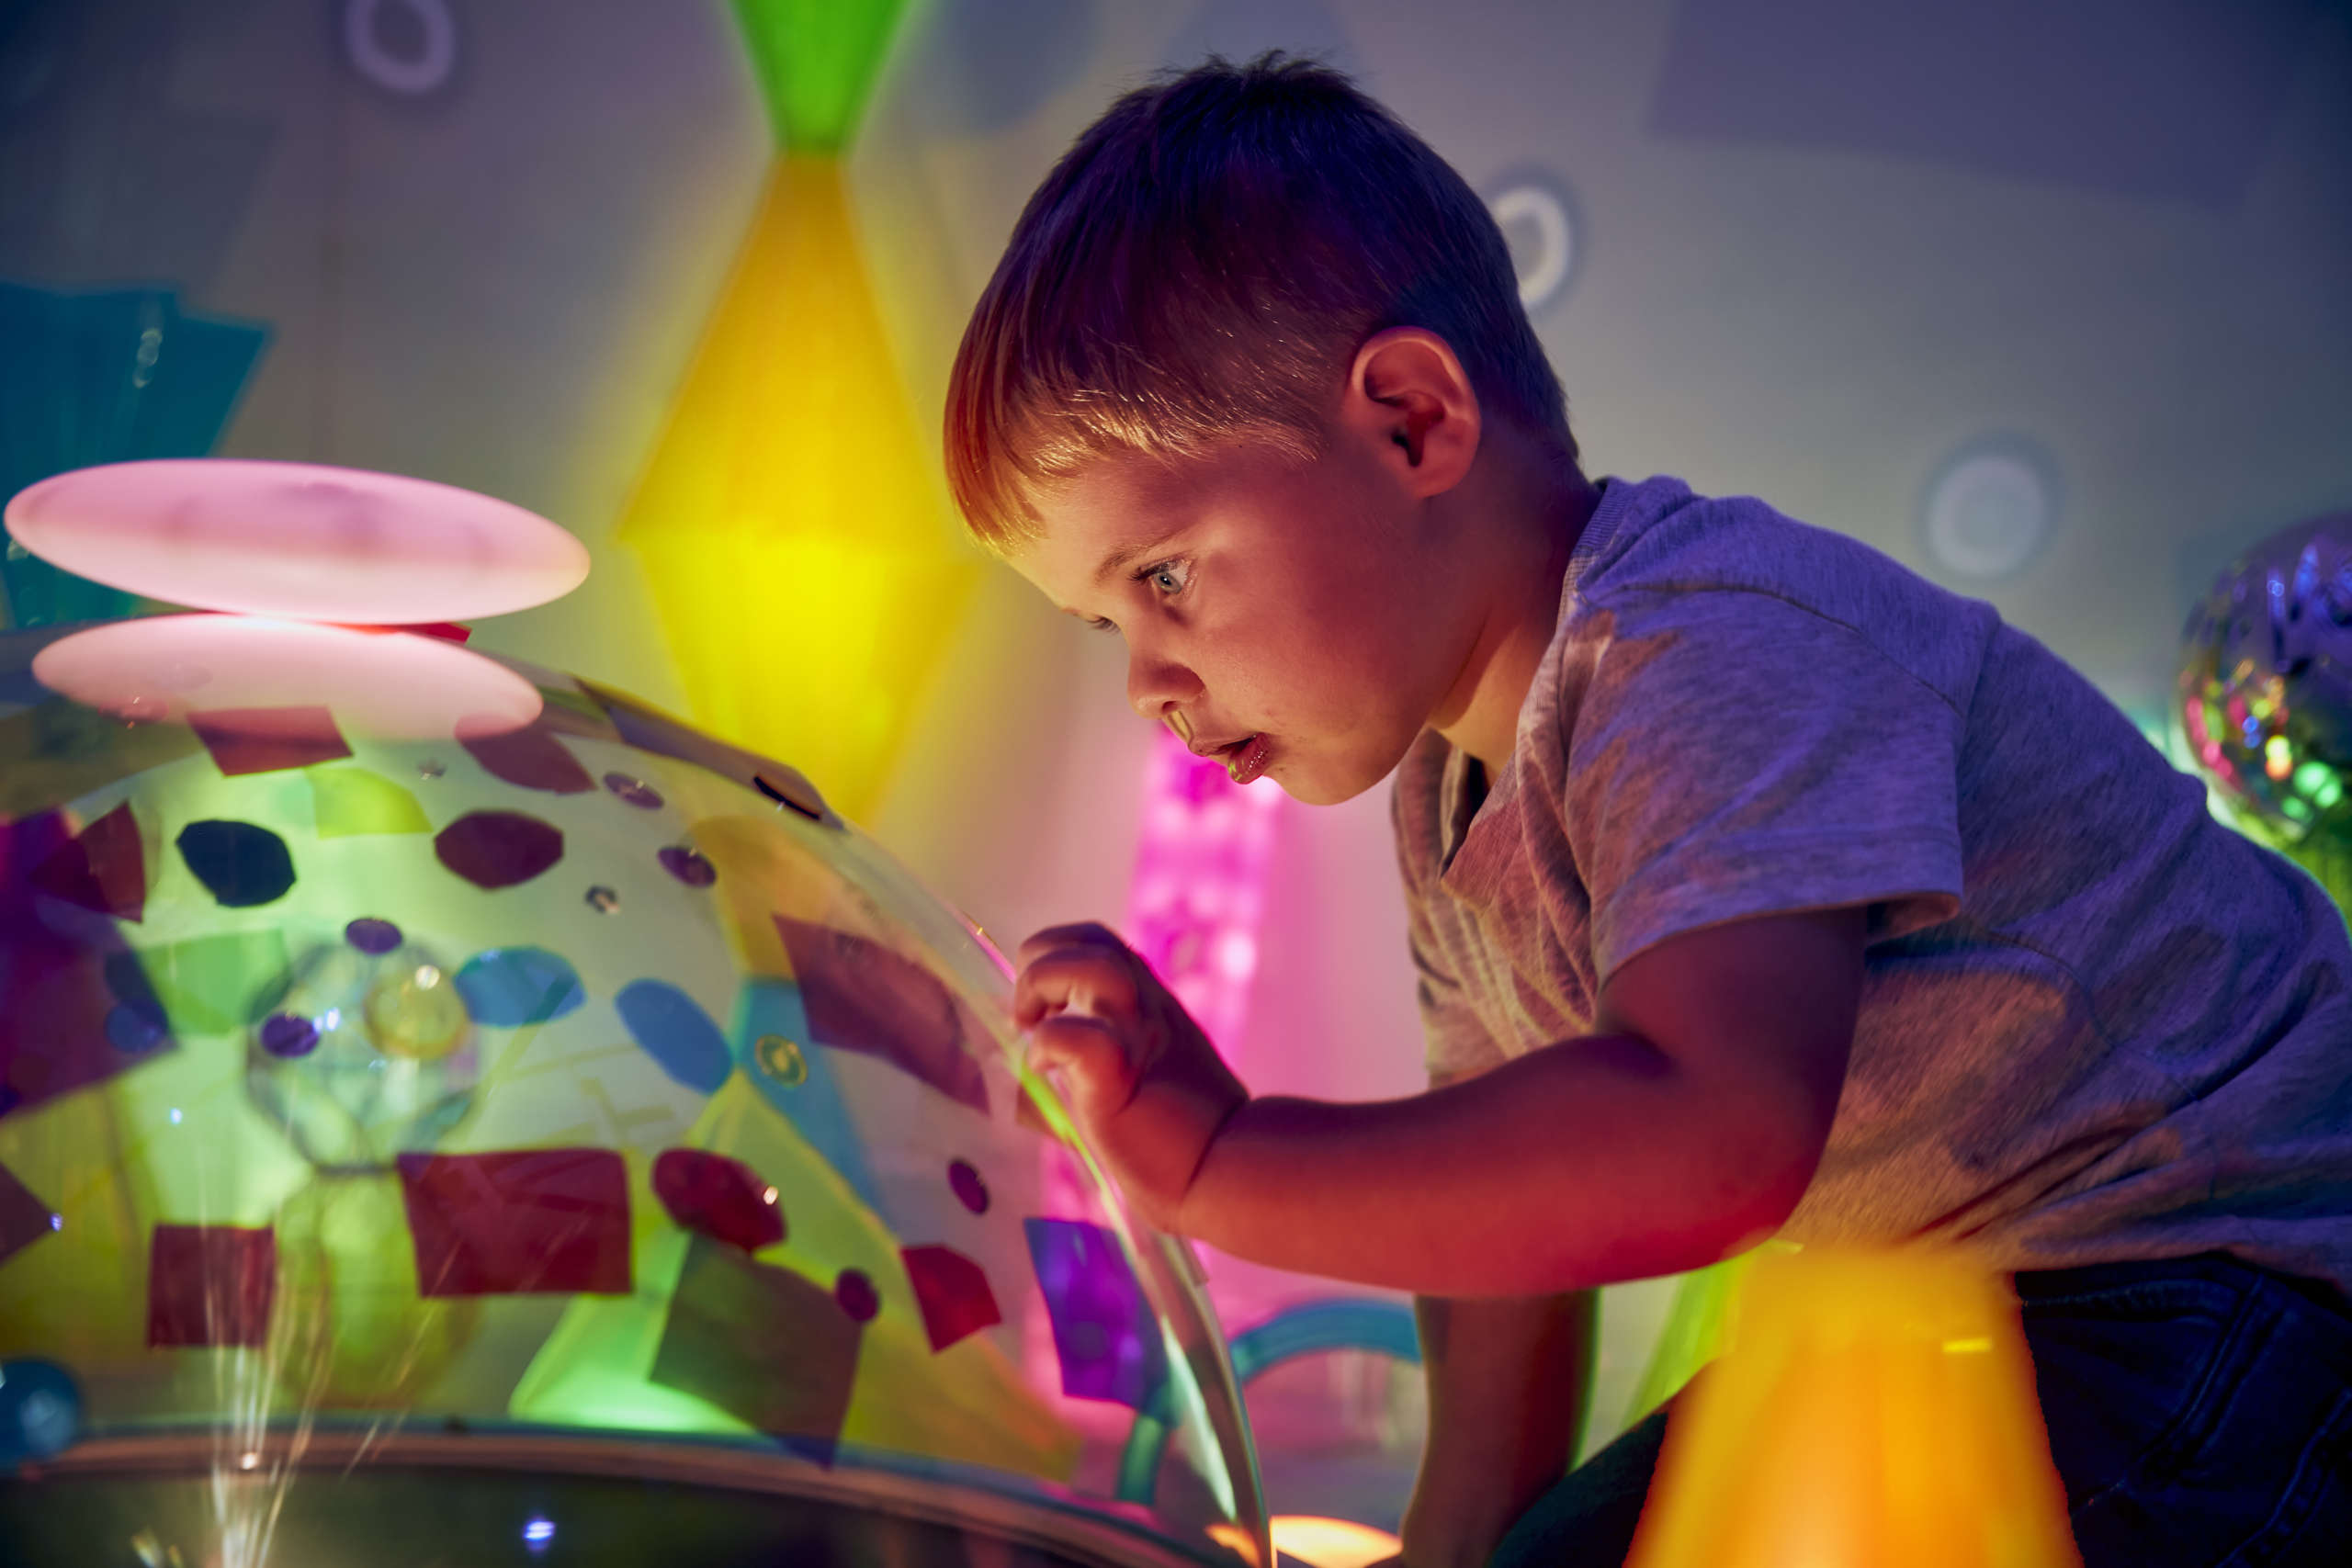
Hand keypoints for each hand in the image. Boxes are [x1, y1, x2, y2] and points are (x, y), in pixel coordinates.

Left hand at [1014, 922, 1247, 1231]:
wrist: (1225, 1175)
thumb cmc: (1183, 1137)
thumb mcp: (1149, 1070)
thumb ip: (1114, 1049)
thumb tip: (1051, 1058)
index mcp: (1151, 1003)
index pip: (1098, 941)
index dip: (1056, 954)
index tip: (1042, 1003)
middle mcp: (1148, 1007)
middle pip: (1090, 939)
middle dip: (1040, 962)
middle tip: (1029, 1015)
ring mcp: (1140, 1036)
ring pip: (1092, 967)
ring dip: (1043, 986)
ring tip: (1032, 1029)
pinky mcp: (1123, 1076)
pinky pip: (1077, 1037)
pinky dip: (1047, 1046)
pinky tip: (1044, 1071)